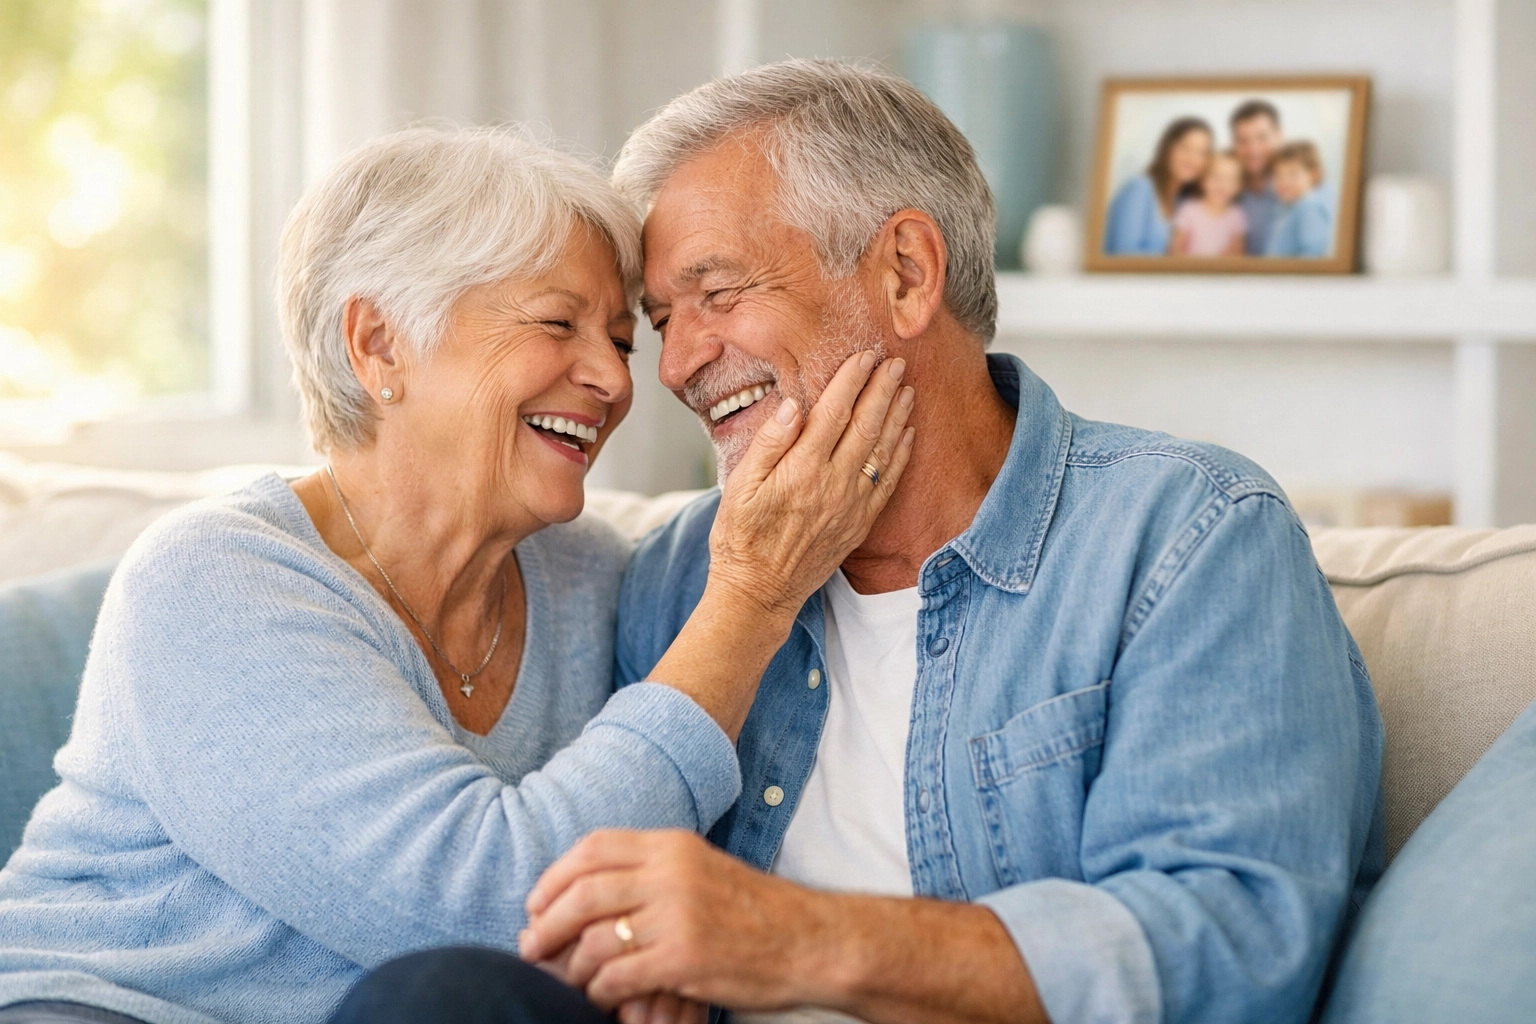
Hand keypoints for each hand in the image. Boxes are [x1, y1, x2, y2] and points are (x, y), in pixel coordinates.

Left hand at [520, 831, 1048, 1023]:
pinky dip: (599, 991)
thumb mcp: (701, 869)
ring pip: (593, 939)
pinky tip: (603, 998)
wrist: (811, 940)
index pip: (593, 847)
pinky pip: (617, 975)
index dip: (555, 876)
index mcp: (672, 844)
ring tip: (566, 980)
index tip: (537, 903)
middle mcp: (671, 872)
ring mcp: (677, 914)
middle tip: (532, 947)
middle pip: (583, 892)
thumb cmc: (755, 911)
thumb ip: (652, 870)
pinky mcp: (684, 958)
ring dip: (570, 966)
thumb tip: (588, 890)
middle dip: (546, 923)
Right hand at [707, 351, 914, 620]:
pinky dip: (901, 454)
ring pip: (883, 450)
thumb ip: (769, 443)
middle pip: (866, 425)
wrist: (759, 592)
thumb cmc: (740, 538)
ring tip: (908, 388)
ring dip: (898, 416)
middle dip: (882, 390)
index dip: (852, 381)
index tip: (864, 356)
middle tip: (896, 362)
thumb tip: (794, 406)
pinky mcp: (860, 523)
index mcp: (802, 470)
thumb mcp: (739, 487)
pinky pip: (889, 482)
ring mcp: (851, 505)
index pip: (834, 412)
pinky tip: (907, 433)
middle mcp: (833, 484)